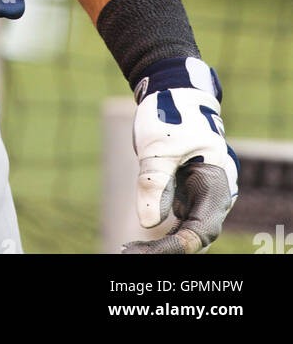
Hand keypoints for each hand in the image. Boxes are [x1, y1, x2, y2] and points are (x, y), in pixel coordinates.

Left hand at [121, 57, 237, 253]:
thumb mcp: (157, 148)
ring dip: (160, 244)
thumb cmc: (170, 115)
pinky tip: (135, 243)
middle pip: (195, 235)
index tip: (148, 252)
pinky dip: (158, 231)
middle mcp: (212, 194)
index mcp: (216, 183)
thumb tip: (150, 224)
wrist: (172, 92)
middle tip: (130, 253)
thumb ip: (154, 183)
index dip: (177, 246)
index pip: (201, 229)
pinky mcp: (185, 194)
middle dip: (166, 249)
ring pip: (184, 231)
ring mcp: (200, 195)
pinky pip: (176, 221)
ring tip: (129, 250)